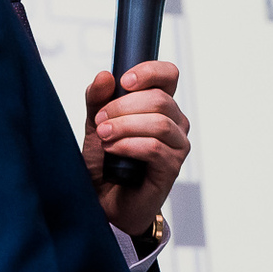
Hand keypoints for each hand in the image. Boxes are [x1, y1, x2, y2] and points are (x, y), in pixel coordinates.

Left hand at [82, 61, 189, 237]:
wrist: (103, 199)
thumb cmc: (105, 161)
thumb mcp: (95, 123)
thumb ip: (97, 99)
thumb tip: (105, 76)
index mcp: (160, 105)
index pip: (169, 75)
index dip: (149, 72)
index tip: (124, 82)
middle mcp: (175, 122)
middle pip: (160, 99)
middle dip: (123, 106)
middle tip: (100, 120)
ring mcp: (177, 146)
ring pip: (159, 123)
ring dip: (125, 126)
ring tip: (104, 135)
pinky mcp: (172, 168)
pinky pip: (155, 148)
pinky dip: (129, 145)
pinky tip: (113, 149)